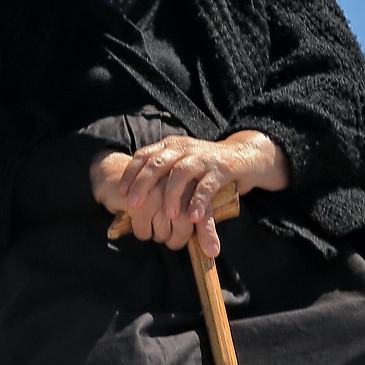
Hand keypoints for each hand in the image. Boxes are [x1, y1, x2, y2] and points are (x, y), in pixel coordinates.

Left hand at [91, 132, 287, 255]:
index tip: (121, 193)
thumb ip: (161, 173)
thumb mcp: (181, 163)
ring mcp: (203, 158)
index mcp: (171, 146)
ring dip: (172, 194)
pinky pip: (207, 186)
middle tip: (133, 205)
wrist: (244, 157)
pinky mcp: (222, 170)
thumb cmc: (205, 167)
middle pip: (158, 163)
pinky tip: (193, 217)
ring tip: (168, 215)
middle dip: (143, 185)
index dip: (130, 174)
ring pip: (181, 173)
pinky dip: (199, 201)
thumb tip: (132, 197)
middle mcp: (184, 148)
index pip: (144, 156)